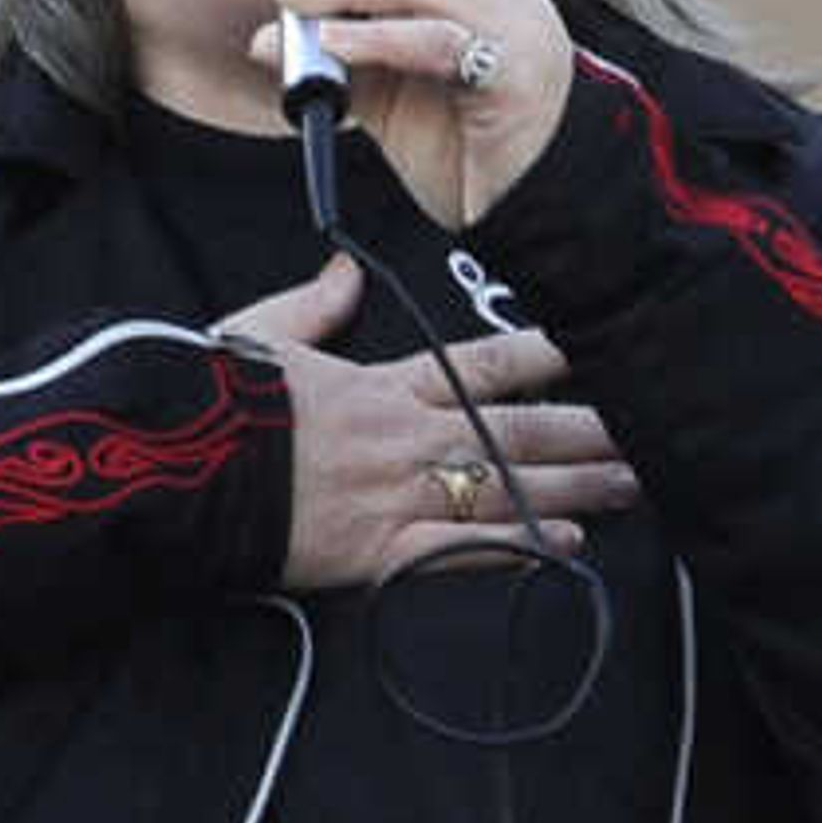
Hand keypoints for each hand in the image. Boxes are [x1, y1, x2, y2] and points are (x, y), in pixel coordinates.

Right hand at [221, 258, 640, 590]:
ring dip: (573, 490)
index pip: (479, 362)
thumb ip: (313, 306)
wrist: (174, 468)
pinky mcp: (378, 551)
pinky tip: (568, 551)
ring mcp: (396, 494)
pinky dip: (516, 549)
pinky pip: (462, 550)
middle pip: (513, 429)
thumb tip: (345, 271)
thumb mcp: (258, 335)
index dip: (542, 355)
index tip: (595, 349)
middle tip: (647, 434)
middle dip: (585, 432)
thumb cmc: (210, 405)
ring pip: (503, 487)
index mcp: (380, 383)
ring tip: (630, 487)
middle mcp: (404, 435)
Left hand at [252, 0, 572, 224]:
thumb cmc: (467, 160)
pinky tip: (335, 43)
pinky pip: (439, 42)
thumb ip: (339, 62)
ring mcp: (516, 31)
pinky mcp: (515, 77)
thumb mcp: (392, 101)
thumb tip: (268, 39)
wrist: (531, 219)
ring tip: (296, 2)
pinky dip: (378, 37)